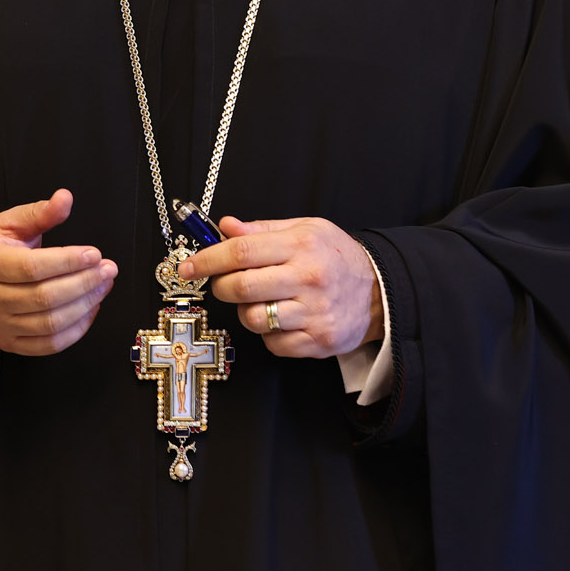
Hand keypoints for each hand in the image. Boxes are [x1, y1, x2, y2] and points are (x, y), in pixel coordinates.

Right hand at [0, 189, 117, 356]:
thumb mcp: (11, 222)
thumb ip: (40, 212)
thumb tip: (65, 198)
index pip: (31, 267)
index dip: (67, 262)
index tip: (95, 254)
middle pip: (44, 298)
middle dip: (84, 284)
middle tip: (108, 270)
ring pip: (50, 323)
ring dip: (85, 306)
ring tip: (103, 286)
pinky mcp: (9, 343)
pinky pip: (49, 345)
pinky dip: (76, 330)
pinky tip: (90, 309)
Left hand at [180, 216, 381, 357]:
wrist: (380, 292)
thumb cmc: (336, 257)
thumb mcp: (305, 229)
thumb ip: (263, 229)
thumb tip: (225, 226)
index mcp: (301, 245)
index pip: (241, 251)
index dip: (207, 259)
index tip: (188, 267)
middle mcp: (308, 279)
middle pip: (241, 287)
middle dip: (220, 287)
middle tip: (223, 283)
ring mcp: (315, 313)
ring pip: (254, 319)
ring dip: (245, 311)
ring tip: (259, 301)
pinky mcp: (319, 341)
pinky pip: (273, 344)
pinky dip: (268, 334)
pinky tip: (280, 319)